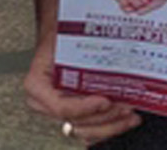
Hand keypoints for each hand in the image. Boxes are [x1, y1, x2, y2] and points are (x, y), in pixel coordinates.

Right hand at [24, 42, 141, 141]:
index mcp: (37, 86)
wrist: (59, 36)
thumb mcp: (61, 37)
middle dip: (105, 117)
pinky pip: (92, 131)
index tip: (105, 100)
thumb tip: (106, 48)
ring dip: (111, 125)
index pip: (60, 107)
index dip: (84, 108)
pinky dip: (111, 127)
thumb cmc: (60, 36)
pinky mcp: (76, 116)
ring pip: (87, 132)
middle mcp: (46, 104)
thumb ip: (77, 47)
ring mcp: (61, 112)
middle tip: (124, 106)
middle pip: (77, 123)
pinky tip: (127, 119)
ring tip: (129, 113)